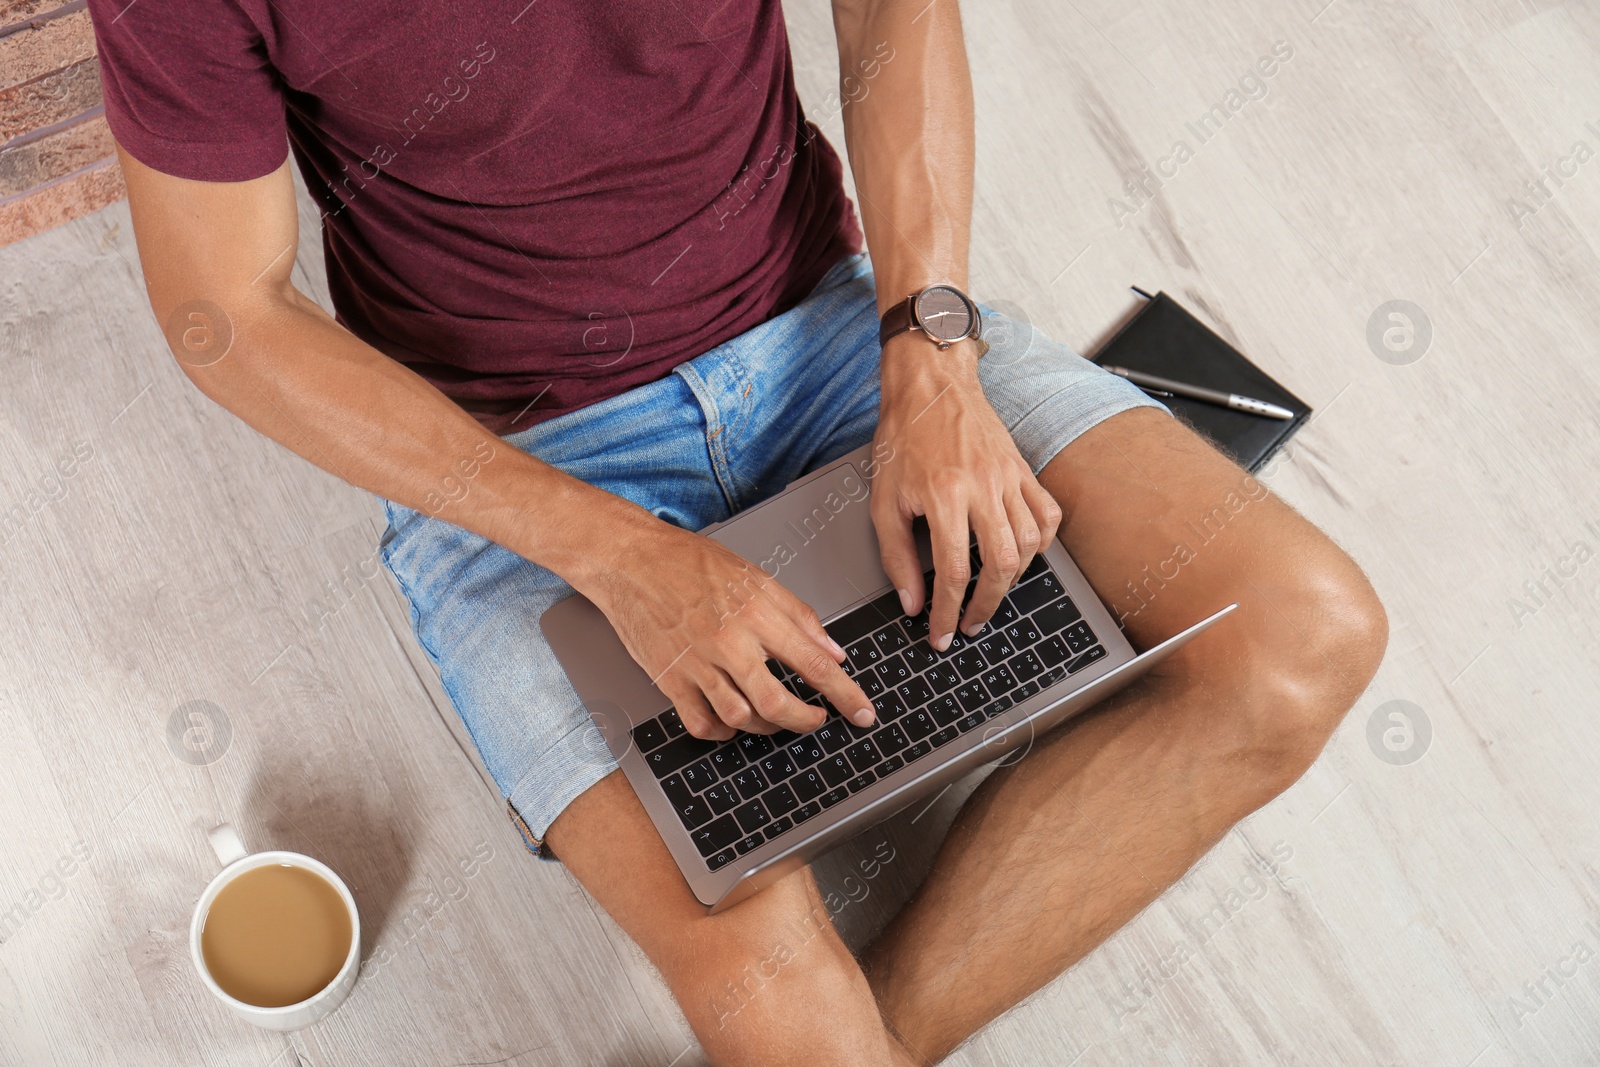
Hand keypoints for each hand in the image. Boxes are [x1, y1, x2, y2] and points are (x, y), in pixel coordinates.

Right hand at [582, 516, 875, 739]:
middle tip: (818, 720)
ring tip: (776, 717)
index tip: (862, 712)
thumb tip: (833, 650)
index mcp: (756, 614)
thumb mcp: (756, 576)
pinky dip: (722, 733)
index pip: (813, 664)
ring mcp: (697, 665)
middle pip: (777, 704)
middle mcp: (729, 643)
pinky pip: (701, 724)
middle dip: (806, 721)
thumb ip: (798, 616)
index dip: (844, 694)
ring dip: (766, 727)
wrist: (632, 561)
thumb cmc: (689, 562)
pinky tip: (732, 723)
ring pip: (741, 719)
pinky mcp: (670, 680)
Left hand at [870, 334, 1062, 650]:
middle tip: (969, 625)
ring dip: (1012, 580)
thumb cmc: (902, 437)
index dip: (948, 612)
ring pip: (1028, 544)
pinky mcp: (1022, 469)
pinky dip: (1040, 543)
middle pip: (1000, 565)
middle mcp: (983, 487)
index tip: (942, 633)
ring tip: (990, 596)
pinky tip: (1021, 555)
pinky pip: (1046, 514)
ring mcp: (1008, 477)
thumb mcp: (882, 498)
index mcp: (944, 494)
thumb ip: (895, 555)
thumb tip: (911, 602)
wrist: (930, 384)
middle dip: (986, 605)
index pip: (954, 571)